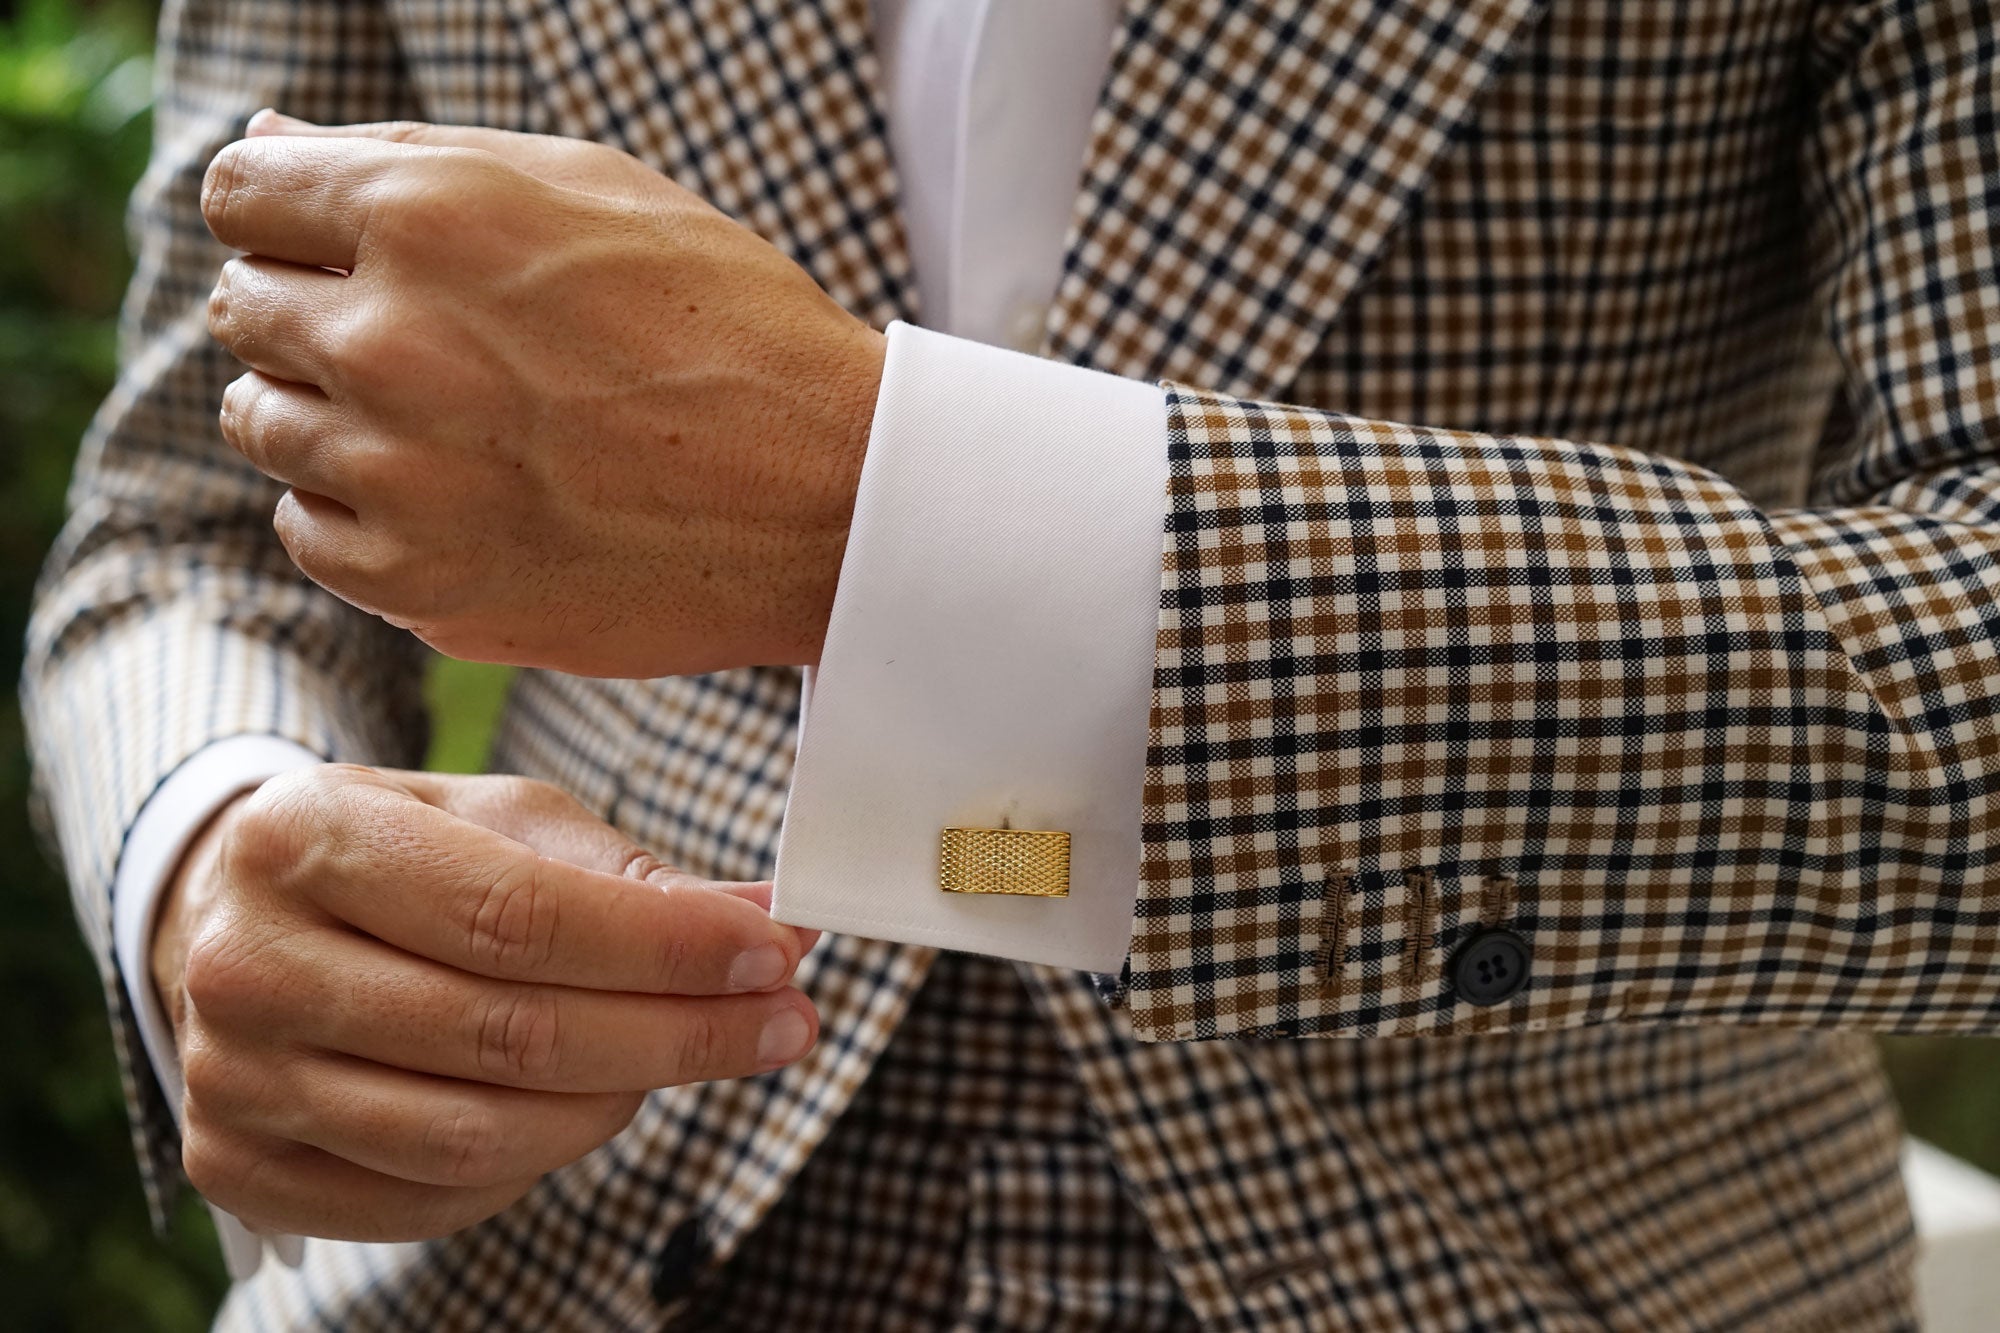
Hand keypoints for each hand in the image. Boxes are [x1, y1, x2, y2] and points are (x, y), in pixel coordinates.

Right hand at [149, 765, 817, 1241]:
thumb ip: (624, 873)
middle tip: (785, 1021)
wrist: (238, 917)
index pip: (517, 916)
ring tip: (691, 1055)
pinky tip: (589, 1106)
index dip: (664, 946)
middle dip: (679, 1034)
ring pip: (476, 1136)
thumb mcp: (497, 818)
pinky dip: (535, 1163)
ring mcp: (231, 1079)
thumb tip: (764, 922)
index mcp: (304, 838)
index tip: (774, 953)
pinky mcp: (239, 1169)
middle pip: (508, 1035)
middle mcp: (246, 963)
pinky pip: (431, 1199)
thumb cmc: (397, 853)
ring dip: (621, 1104)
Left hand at [200, 113, 885, 677]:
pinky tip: (456, 495)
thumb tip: (271, 137)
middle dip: (312, 308)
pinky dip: (360, 512)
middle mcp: (388, 342)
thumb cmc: (728, 326)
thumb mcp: (589, 189)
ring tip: (450, 421)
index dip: (286, 212)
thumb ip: (413, 157)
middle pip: (247, 309)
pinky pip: (310, 533)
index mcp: (426, 215)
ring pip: (264, 424)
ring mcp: (398, 477)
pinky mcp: (421, 585)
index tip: (336, 244)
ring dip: (332, 412)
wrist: (829, 500)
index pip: (241, 192)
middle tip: (424, 339)